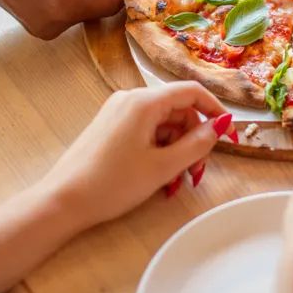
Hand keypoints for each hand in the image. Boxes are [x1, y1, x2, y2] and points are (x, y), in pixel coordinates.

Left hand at [40, 83, 230, 230]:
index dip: (215, 110)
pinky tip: (159, 178)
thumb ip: (197, 144)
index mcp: (144, 102)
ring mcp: (118, 112)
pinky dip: (158, 151)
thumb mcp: (162, 167)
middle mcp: (130, 99)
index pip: (191, 92)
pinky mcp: (110, 127)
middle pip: (177, 110)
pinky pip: (146, 132)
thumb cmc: (112, 183)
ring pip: (162, 124)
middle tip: (196, 173)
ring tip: (174, 183)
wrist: (63, 201)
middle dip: (193, 140)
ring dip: (176, 150)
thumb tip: (221, 125)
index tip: (228, 136)